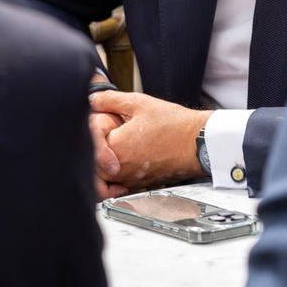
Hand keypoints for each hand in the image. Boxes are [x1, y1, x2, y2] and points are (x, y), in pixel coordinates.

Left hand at [88, 91, 210, 190]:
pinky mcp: (139, 186)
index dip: (93, 127)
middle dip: (95, 146)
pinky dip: (115, 176)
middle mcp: (120, 170)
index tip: (106, 119)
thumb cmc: (174, 124)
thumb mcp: (138, 103)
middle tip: (111, 131)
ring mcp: (130, 181)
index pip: (88, 141)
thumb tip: (90, 101)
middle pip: (91, 162)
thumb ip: (109, 100)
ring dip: (103, 162)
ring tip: (118, 144)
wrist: (198, 143)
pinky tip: (126, 158)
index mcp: (116, 148)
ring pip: (103, 177)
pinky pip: (117, 186)